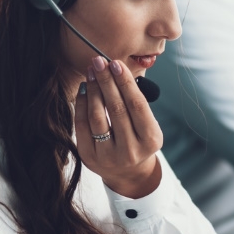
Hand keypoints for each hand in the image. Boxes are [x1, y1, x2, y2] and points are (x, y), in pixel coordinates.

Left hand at [75, 56, 162, 197]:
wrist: (128, 172)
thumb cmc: (139, 140)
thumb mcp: (147, 125)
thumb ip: (135, 103)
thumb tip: (116, 70)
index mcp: (151, 139)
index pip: (137, 105)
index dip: (125, 83)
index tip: (115, 63)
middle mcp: (131, 150)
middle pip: (116, 109)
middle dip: (106, 81)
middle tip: (99, 61)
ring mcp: (109, 156)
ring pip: (97, 117)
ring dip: (93, 90)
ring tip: (91, 72)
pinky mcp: (90, 158)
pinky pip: (82, 126)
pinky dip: (82, 105)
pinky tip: (84, 90)